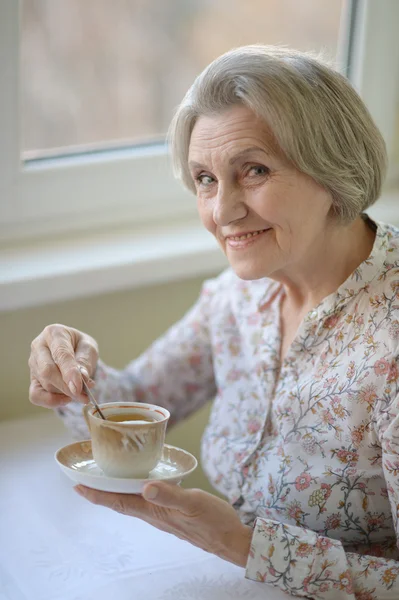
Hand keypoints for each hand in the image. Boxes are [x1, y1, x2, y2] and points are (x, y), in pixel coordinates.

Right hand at [29, 324, 98, 407]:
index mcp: (54, 333)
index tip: (78, 387)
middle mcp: (39, 347)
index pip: (60, 354)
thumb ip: (85, 362)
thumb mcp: (89, 348)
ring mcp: (33, 363)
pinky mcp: (33, 378)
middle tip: (83, 396)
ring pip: (45, 384)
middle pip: (47, 371)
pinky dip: (50, 401)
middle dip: (66, 386)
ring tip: (82, 393)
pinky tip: (65, 399)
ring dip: (64, 393)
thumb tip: (82, 380)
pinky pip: (35, 395)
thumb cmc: (81, 346)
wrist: (74, 348)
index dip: (69, 372)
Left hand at [74, 482, 252, 567]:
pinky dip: (136, 493)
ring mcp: (164, 516)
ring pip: (132, 503)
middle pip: (121, 503)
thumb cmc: (214, 521)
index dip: (98, 496)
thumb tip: (145, 488)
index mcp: (155, 511)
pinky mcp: (173, 514)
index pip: (119, 503)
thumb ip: (170, 495)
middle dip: (102, 493)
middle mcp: (155, 515)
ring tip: (106, 481)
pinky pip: (146, 503)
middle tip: (85, 480)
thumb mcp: (193, 503)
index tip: (77, 488)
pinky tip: (141, 486)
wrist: (231, 539)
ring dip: (117, 493)